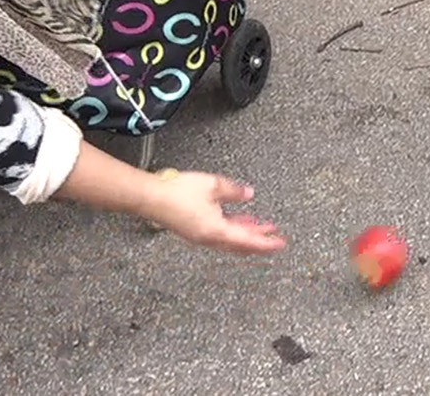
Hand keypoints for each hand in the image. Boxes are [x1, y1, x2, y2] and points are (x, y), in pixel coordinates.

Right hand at [142, 171, 286, 254]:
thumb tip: (248, 194)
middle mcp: (209, 238)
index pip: (248, 241)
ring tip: (261, 226)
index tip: (280, 243)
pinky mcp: (193, 229)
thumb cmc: (177, 193)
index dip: (266, 243)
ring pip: (230, 239)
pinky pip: (220, 233)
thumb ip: (234, 191)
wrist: (149, 197)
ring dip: (246, 234)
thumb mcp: (213, 186)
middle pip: (240, 244)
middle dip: (259, 240)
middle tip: (275, 236)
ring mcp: (200, 235)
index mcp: (216, 231)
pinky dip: (233, 229)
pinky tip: (237, 219)